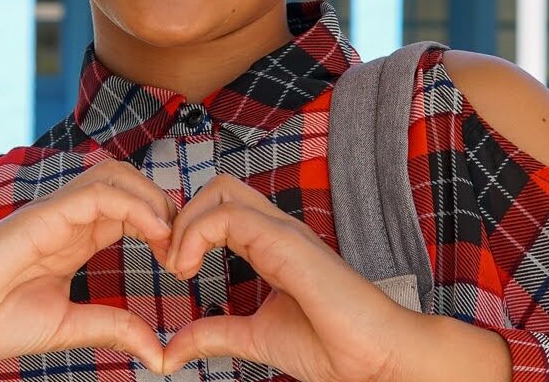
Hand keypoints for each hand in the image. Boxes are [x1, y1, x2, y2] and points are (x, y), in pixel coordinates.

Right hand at [0, 160, 176, 372]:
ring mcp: (54, 212)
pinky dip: (133, 205)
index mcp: (75, 238)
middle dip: (166, 205)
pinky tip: (155, 234)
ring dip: (153, 198)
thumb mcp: (69, 327)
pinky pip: (95, 193)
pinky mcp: (41, 215)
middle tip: (185, 249)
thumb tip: (159, 356)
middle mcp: (68, 218)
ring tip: (172, 239)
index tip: (183, 263)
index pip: (131, 210)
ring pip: (115, 175)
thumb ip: (113, 328)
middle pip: (129, 183)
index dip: (165, 226)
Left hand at [159, 175, 427, 381]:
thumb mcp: (256, 337)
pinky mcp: (288, 243)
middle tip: (172, 262)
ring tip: (178, 266)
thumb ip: (215, 334)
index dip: (187, 229)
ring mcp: (285, 232)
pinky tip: (189, 269)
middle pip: (219, 188)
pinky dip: (196, 235)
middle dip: (182, 217)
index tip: (175, 270)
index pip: (221, 209)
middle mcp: (278, 231)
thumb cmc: (333, 347)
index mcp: (272, 246)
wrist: (376, 359)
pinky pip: (230, 216)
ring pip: (221, 191)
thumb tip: (173, 349)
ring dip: (186, 223)